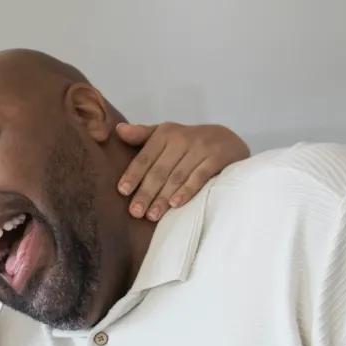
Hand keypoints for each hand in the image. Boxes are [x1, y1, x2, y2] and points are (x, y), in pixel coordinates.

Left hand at [113, 121, 248, 220]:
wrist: (227, 140)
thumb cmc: (188, 143)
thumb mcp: (166, 135)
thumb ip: (142, 135)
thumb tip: (118, 131)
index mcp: (165, 133)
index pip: (145, 157)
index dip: (133, 174)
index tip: (122, 191)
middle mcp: (182, 138)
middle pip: (160, 170)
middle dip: (146, 192)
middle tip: (135, 212)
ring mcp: (201, 148)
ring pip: (177, 176)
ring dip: (163, 197)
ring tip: (152, 215)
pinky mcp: (217, 157)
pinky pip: (199, 176)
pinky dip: (187, 191)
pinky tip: (176, 205)